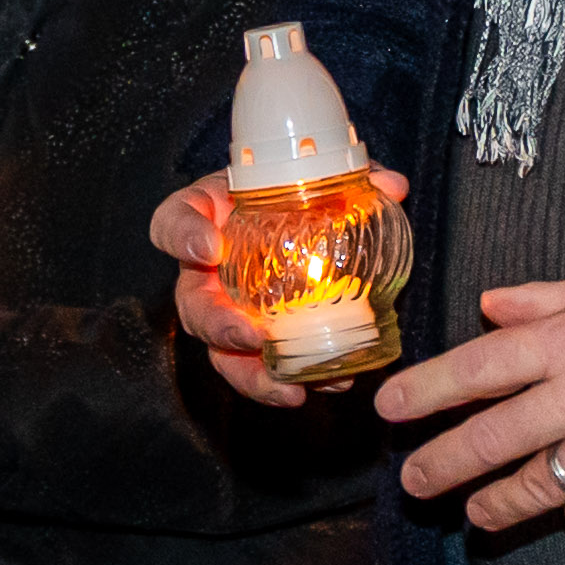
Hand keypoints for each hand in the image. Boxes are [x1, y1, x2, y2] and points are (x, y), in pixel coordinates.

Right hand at [152, 164, 410, 412]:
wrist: (302, 221)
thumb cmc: (293, 192)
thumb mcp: (313, 176)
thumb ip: (349, 178)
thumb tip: (392, 186)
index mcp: (208, 220)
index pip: (173, 223)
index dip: (183, 237)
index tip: (208, 247)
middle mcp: (207, 273)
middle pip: (192, 305)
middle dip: (216, 325)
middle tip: (248, 335)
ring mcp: (228, 312)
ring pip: (221, 352)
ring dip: (252, 375)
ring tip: (289, 388)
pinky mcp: (255, 342)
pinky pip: (259, 368)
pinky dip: (285, 383)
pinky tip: (317, 386)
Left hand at [372, 278, 564, 533]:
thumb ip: (546, 302)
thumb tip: (489, 307)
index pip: (479, 368)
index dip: (428, 390)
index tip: (390, 408)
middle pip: (491, 441)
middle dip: (442, 464)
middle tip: (413, 481)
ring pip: (534, 489)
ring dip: (495, 505)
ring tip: (472, 513)